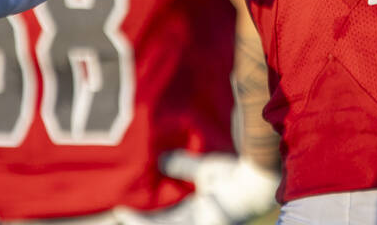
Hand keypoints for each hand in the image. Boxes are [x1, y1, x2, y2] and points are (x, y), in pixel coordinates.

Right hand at [112, 152, 277, 224]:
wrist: (259, 177)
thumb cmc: (236, 175)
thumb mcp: (204, 170)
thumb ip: (183, 166)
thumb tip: (159, 159)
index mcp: (190, 212)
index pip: (158, 220)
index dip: (138, 217)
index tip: (119, 209)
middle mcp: (192, 221)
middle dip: (138, 222)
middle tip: (117, 215)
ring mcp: (201, 224)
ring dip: (144, 223)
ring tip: (124, 216)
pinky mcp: (209, 224)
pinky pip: (180, 224)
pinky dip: (156, 222)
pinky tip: (139, 217)